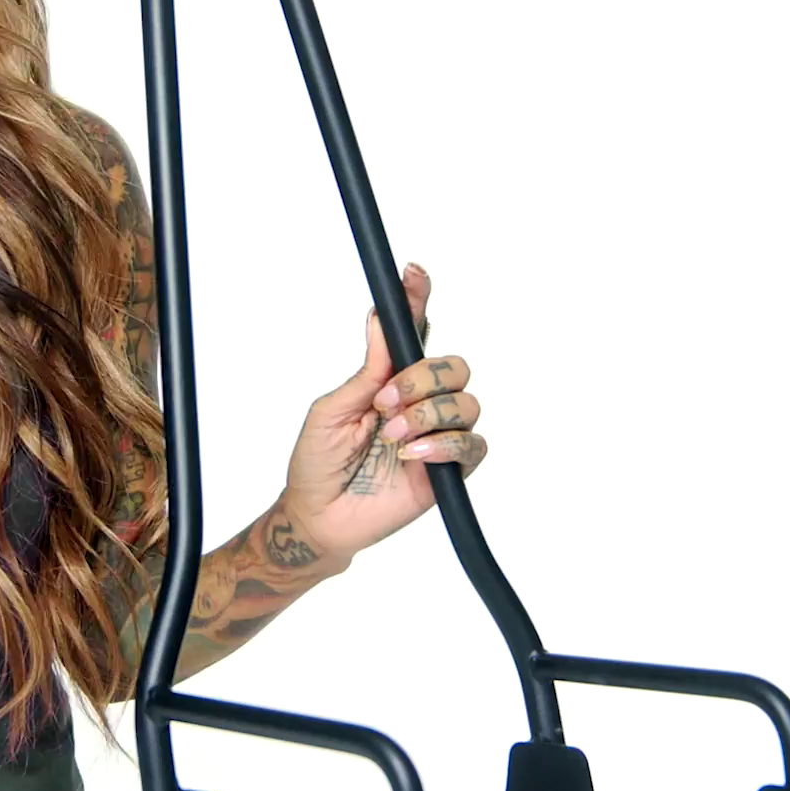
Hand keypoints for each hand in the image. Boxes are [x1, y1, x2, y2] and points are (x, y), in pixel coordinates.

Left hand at [279, 262, 485, 564]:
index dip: (418, 301)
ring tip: (392, 438)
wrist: (319, 518)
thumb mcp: (331, 410)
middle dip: (423, 378)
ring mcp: (437, 436)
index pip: (415, 335)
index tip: (413, 273)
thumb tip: (381, 318)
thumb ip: (367, 371)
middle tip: (385, 403)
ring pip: (467, 403)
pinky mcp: (449, 471)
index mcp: (391, 381)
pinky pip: (472, 446)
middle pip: (454, 366)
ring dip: (427, 415)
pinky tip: (411, 457)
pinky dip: (443, 446)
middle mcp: (421, 403)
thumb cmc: (317, 463)